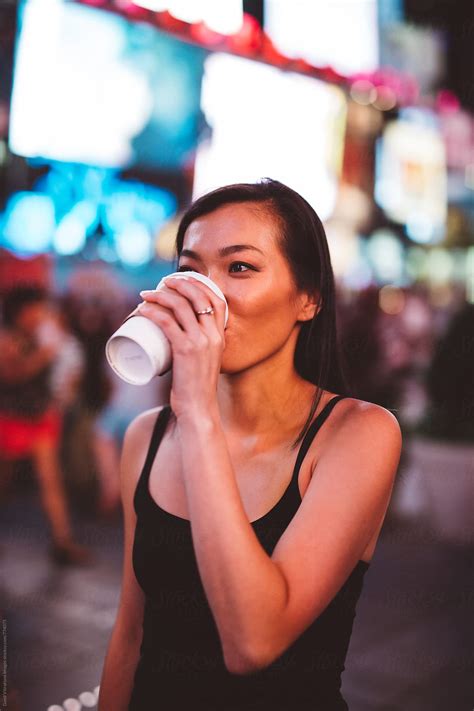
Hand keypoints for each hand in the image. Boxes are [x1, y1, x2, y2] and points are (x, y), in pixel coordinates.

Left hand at [137, 276, 225, 418]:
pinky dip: (153, 312)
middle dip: (179, 283)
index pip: (217, 300)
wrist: (198, 409)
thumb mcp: (205, 361)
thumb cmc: (196, 387)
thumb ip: (197, 348)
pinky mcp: (185, 350)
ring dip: (160, 295)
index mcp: (220, 336)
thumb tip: (178, 336)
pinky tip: (143, 308)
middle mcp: (213, 336)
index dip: (200, 285)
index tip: (183, 280)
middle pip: (197, 297)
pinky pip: (167, 322)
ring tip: (145, 295)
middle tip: (161, 283)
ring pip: (179, 306)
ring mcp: (200, 342)